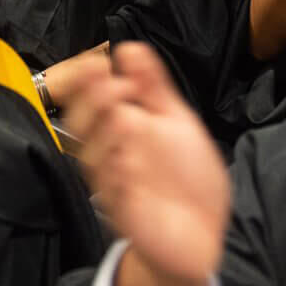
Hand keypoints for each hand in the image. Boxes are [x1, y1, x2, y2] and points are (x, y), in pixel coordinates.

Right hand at [61, 43, 228, 285]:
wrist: (200, 236)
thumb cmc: (187, 179)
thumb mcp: (176, 123)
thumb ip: (154, 88)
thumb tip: (131, 49)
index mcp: (124, 127)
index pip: (94, 97)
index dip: (90, 80)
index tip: (100, 61)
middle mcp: (114, 152)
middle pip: (84, 123)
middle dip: (92, 100)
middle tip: (108, 81)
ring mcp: (117, 182)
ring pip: (93, 155)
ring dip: (104, 133)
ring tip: (121, 113)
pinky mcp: (124, 211)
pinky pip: (112, 192)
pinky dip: (117, 175)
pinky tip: (126, 160)